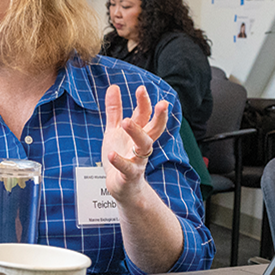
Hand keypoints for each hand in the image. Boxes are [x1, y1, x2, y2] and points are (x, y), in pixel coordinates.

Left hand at [101, 82, 167, 203]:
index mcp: (138, 134)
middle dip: (159, 116)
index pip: (145, 115)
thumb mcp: (115, 131)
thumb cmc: (120, 157)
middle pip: (154, 129)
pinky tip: (112, 154)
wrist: (121, 188)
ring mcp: (137, 161)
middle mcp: (140, 146)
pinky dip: (120, 161)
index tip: (141, 88)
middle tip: (161, 103)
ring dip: (137, 133)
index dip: (145, 102)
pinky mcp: (129, 176)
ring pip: (144, 146)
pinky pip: (127, 168)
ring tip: (126, 121)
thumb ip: (115, 111)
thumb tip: (114, 87)